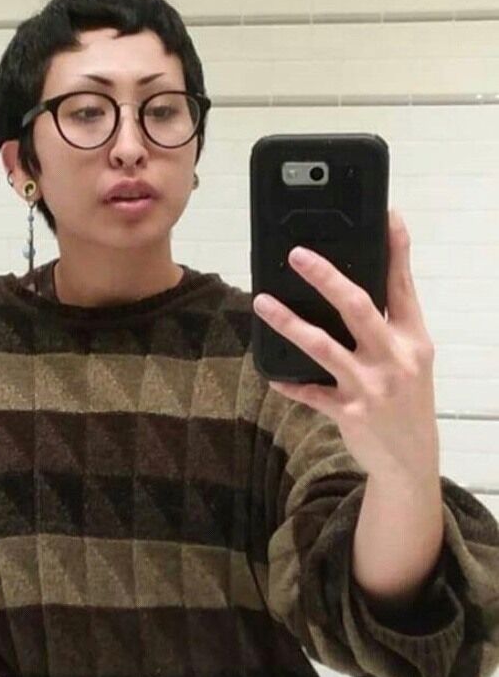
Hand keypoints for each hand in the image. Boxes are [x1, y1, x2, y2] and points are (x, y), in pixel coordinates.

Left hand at [252, 209, 438, 481]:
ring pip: (323, 347)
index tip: (385, 216)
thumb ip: (389, 324)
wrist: (413, 459)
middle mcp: (396, 358)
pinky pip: (310, 393)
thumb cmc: (407, 399)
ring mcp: (372, 387)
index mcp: (413, 338)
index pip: (403, 286)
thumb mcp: (410, 357)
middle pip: (358, 307)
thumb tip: (352, 285)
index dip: (395, 250)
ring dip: (289, 323)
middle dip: (326, 277)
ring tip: (262, 302)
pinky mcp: (350, 413)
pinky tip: (272, 374)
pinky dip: (290, 382)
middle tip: (296, 255)